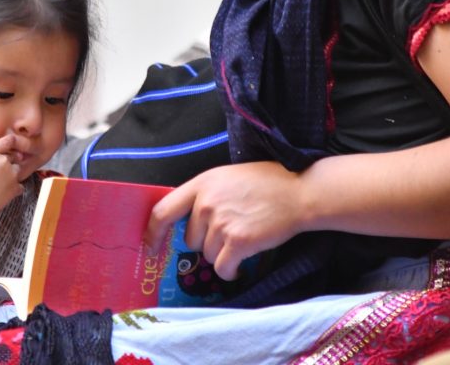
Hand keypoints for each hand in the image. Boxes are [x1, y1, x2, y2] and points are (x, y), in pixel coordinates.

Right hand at [0, 135, 28, 212]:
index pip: (7, 141)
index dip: (8, 142)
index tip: (6, 146)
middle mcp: (4, 162)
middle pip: (13, 156)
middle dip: (8, 159)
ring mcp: (12, 175)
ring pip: (18, 170)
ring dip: (12, 173)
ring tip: (0, 181)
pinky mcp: (15, 189)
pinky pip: (19, 185)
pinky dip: (14, 188)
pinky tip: (4, 192)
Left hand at [144, 161, 304, 280]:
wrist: (299, 192)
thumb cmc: (267, 183)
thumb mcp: (227, 178)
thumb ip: (205, 195)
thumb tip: (188, 221)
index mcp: (202, 184)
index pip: (163, 211)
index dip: (152, 233)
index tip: (150, 247)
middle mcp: (207, 204)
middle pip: (189, 240)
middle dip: (205, 242)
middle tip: (229, 232)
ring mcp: (221, 224)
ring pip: (207, 255)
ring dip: (222, 254)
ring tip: (243, 239)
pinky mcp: (238, 243)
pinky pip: (222, 268)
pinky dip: (231, 271)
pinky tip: (242, 264)